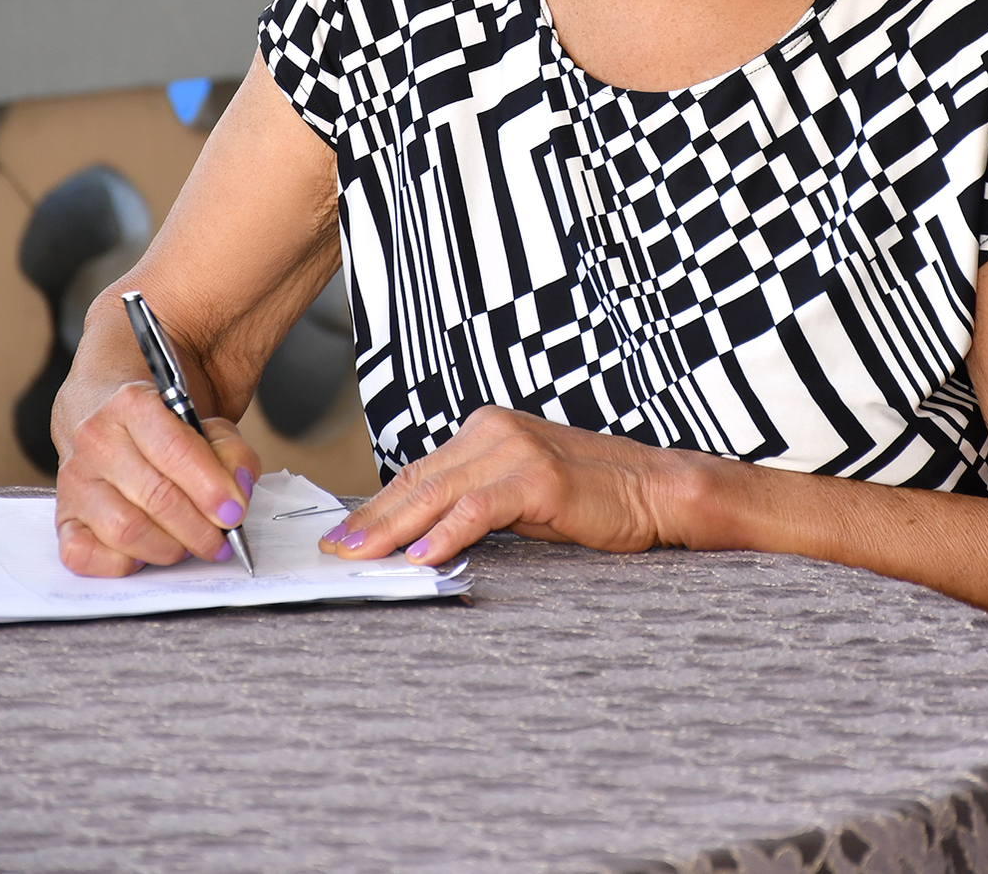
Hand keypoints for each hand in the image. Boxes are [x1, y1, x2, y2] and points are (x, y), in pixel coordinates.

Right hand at [55, 381, 261, 576]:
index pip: (174, 450)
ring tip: (189, 544)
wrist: (108, 420)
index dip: (210, 487)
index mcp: (132, 403)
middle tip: (221, 539)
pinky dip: (124, 564)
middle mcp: (95, 439)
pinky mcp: (62, 518)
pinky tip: (147, 550)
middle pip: (155, 497)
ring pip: (126, 531)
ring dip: (169, 548)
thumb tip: (238, 490)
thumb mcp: (204, 421)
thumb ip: (230, 451)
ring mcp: (74, 481)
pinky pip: (87, 556)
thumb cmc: (161, 427)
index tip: (234, 512)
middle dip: (198, 528)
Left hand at [319, 405, 709, 564]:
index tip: (341, 535)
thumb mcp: (521, 496)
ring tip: (360, 557)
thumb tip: (419, 534)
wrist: (655, 489)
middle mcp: (493, 431)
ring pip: (438, 492)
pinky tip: (422, 556)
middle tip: (332, 550)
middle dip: (371, 520)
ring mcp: (516, 449)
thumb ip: (474, 502)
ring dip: (393, 528)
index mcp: (486, 431)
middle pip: (418, 481)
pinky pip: (480, 507)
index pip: (418, 473)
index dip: (376, 507)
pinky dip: (447, 532)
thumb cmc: (590, 498)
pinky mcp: (538, 475)